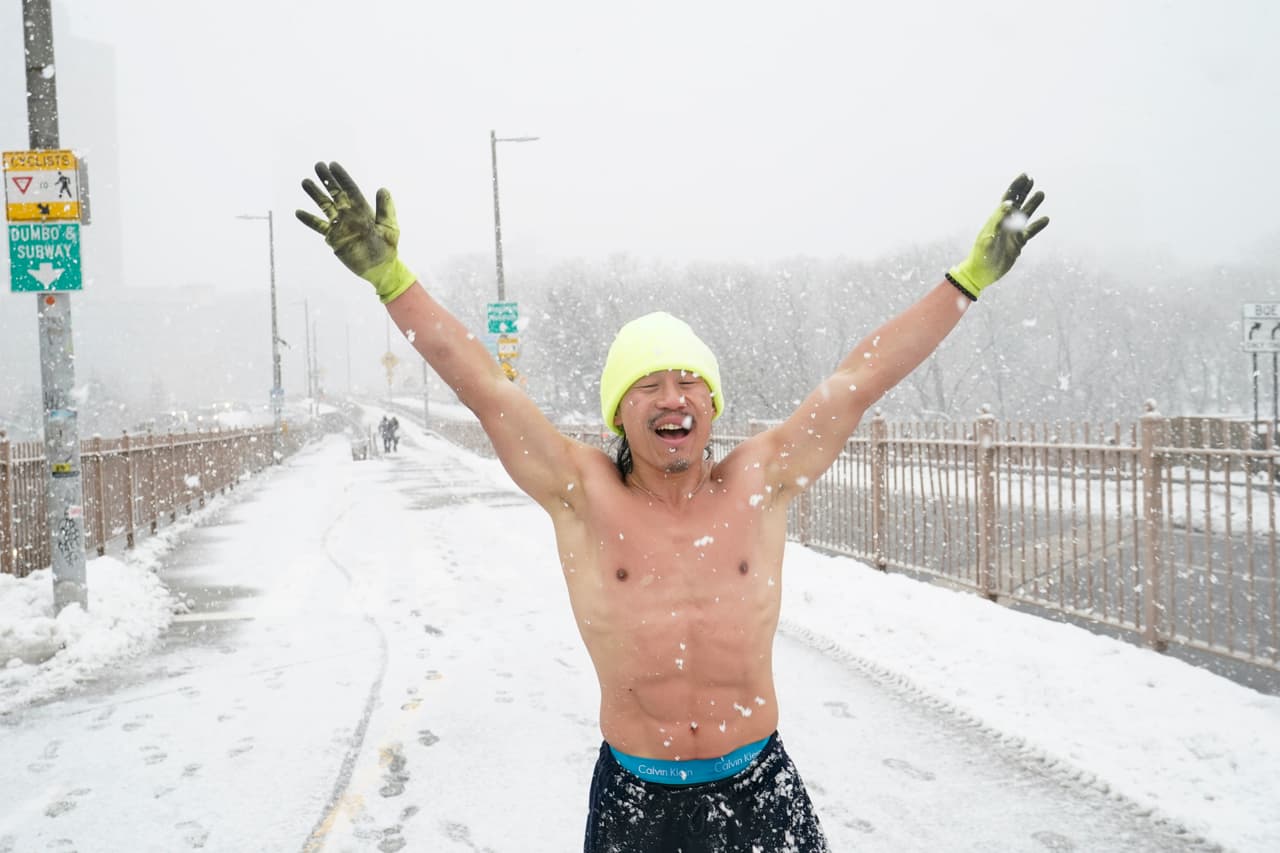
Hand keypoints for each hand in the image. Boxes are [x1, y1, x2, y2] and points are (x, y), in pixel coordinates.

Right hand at [296, 162, 416, 303]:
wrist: (380, 269)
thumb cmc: (388, 248)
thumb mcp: (390, 227)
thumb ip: (385, 209)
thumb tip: (382, 188)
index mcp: (364, 210)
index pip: (351, 190)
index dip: (342, 178)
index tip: (333, 165)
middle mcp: (350, 214)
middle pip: (336, 194)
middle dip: (327, 180)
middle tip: (318, 165)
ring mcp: (341, 225)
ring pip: (325, 206)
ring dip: (316, 195)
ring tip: (305, 182)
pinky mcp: (334, 238)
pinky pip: (319, 226)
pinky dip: (309, 220)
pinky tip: (298, 212)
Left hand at [947, 174, 1048, 299]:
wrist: (981, 273)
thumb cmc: (981, 255)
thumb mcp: (989, 236)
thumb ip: (998, 220)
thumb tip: (1008, 203)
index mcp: (997, 220)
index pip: (1008, 199)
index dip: (1016, 187)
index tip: (1025, 176)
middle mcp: (1005, 224)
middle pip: (1016, 203)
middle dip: (1023, 191)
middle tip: (1031, 179)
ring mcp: (1012, 233)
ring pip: (1025, 215)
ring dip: (1032, 204)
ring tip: (1041, 193)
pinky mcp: (1018, 244)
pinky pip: (1030, 232)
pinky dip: (1038, 225)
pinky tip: (1046, 219)